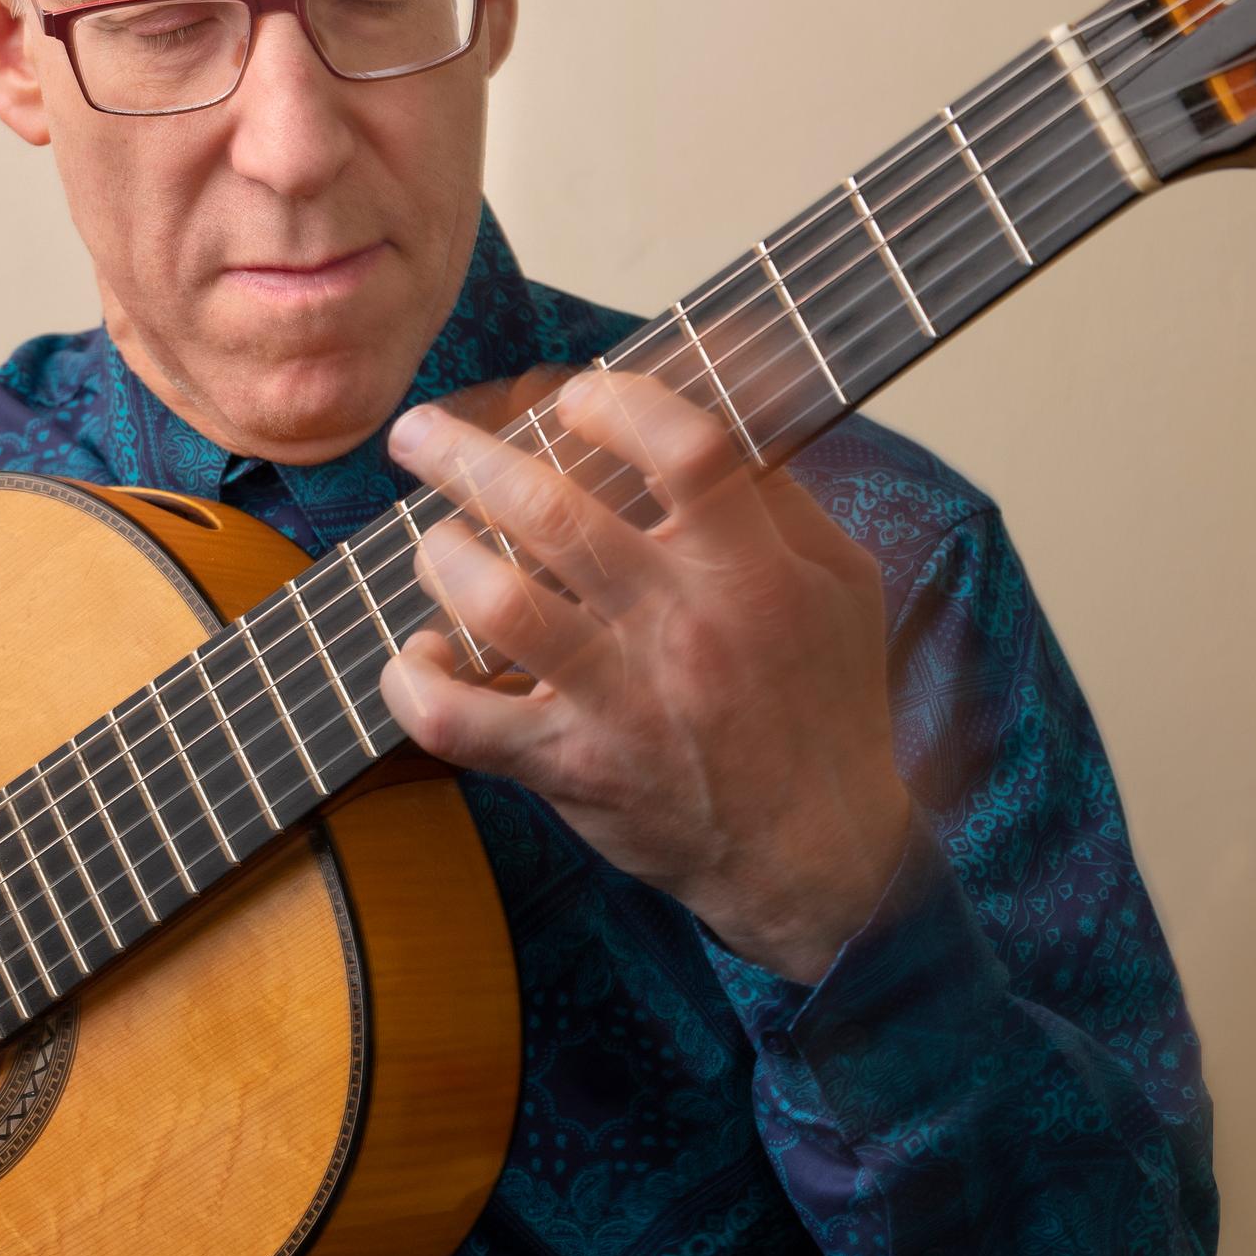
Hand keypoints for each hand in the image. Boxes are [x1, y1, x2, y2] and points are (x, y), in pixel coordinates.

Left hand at [377, 368, 917, 983]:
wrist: (817, 856)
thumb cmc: (824, 707)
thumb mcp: (840, 585)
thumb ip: (778, 496)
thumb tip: (707, 405)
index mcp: (755, 572)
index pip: (687, 449)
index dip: (617, 402)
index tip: (572, 399)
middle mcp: (682, 628)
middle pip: (555, 511)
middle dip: (464, 455)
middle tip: (418, 432)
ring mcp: (620, 702)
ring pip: (497, 603)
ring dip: (441, 557)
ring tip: (434, 544)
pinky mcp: (571, 767)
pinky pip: (460, 722)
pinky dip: (415, 682)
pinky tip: (420, 655)